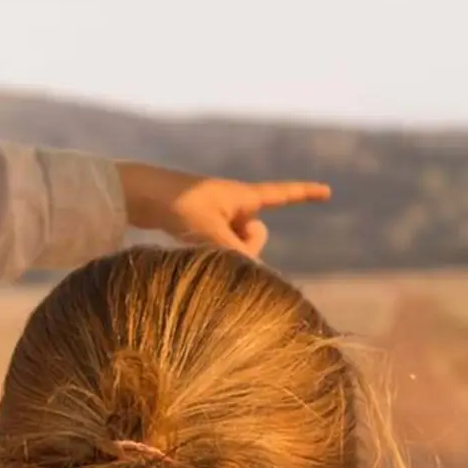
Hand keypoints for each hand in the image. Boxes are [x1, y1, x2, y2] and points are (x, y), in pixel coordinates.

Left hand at [118, 162, 330, 257]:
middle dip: (244, 247)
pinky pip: (221, 245)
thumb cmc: (177, 207)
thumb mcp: (211, 234)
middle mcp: (235, 204)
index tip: (327, 191)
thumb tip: (254, 276)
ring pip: (237, 245)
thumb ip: (236, 257)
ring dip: (223, 250)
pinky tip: (192, 246)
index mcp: (243, 196)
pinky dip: (212, 250)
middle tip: (215, 241)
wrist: (140, 194)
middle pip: (257, 236)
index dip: (305, 195)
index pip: (282, 194)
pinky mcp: (202, 225)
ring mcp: (219, 215)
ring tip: (194, 241)